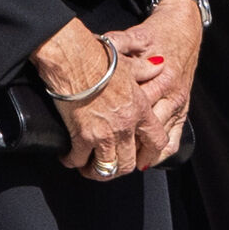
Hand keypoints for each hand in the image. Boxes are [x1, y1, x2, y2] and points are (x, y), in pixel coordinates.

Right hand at [31, 19, 146, 179]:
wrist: (77, 60)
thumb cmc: (102, 59)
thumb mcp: (130, 63)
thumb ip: (146, 68)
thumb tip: (159, 65)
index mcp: (140, 110)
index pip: (156, 142)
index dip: (150, 155)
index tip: (143, 160)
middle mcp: (125, 126)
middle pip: (129, 163)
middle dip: (120, 168)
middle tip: (112, 165)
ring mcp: (104, 134)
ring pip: (106, 168)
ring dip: (97, 170)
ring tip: (89, 166)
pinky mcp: (82, 136)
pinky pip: (79, 160)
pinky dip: (73, 161)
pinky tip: (69, 156)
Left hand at [106, 0, 203, 167]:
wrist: (184, 28)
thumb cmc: (157, 33)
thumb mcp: (134, 36)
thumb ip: (118, 42)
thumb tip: (99, 42)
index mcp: (161, 79)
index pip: (134, 113)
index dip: (111, 129)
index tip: (90, 140)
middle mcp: (172, 96)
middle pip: (144, 135)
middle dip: (120, 152)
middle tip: (94, 164)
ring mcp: (179, 106)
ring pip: (158, 144)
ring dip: (135, 158)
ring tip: (111, 167)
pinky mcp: (183, 111)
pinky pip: (172, 142)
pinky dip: (156, 156)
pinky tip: (140, 161)